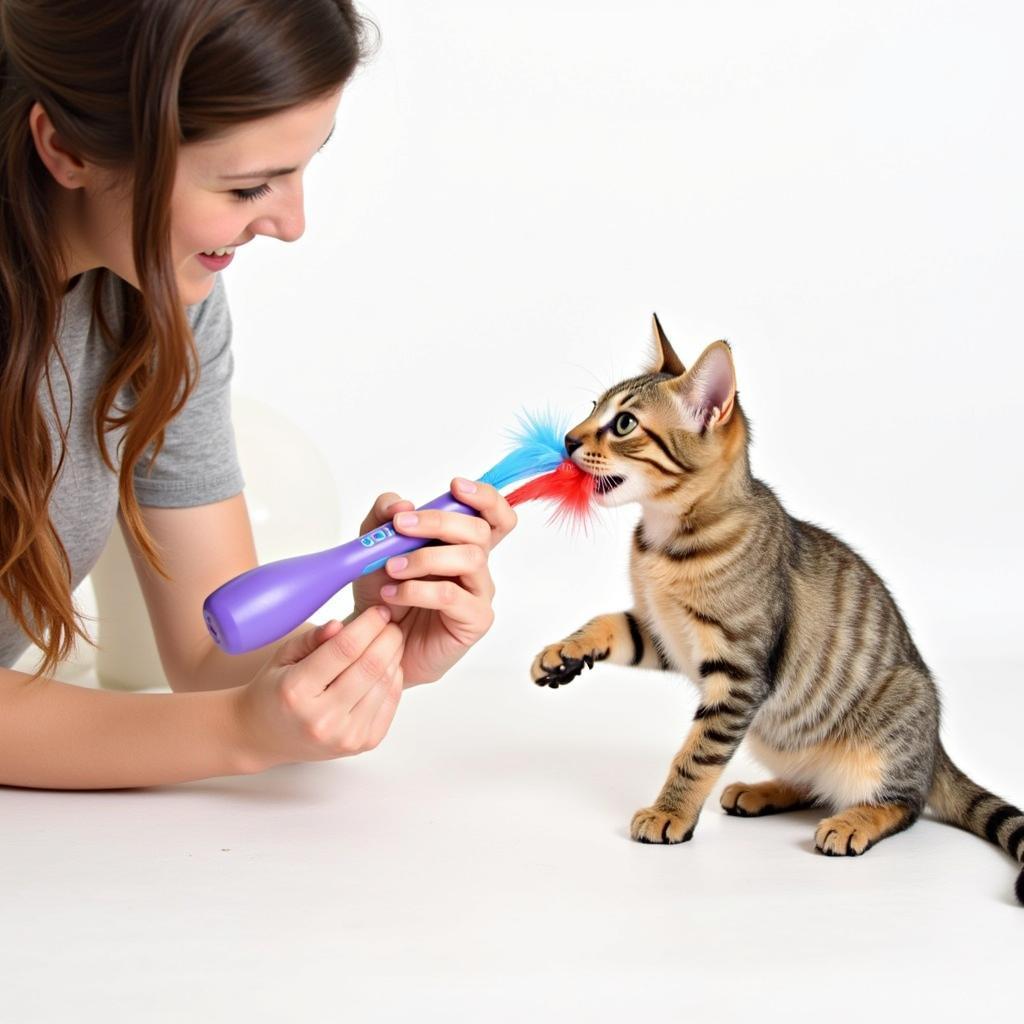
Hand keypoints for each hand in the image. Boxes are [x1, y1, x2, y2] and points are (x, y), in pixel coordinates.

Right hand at [231, 606, 403, 770]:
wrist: (264, 737)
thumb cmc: (273, 691)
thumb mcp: (283, 656)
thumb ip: (312, 638)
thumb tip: (340, 624)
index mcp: (296, 692)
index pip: (345, 649)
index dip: (368, 624)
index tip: (380, 611)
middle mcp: (322, 719)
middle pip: (371, 666)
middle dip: (388, 637)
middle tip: (391, 622)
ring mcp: (345, 736)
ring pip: (385, 684)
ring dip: (395, 656)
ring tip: (391, 640)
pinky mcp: (362, 744)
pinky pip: (390, 703)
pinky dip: (395, 679)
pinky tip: (389, 665)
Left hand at [351, 477, 516, 685]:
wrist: (373, 640)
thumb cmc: (384, 591)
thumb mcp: (373, 546)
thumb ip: (384, 516)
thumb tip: (403, 504)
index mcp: (462, 543)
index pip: (494, 514)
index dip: (484, 496)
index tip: (455, 486)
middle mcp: (477, 565)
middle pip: (480, 530)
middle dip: (438, 521)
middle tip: (401, 526)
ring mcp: (479, 593)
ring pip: (470, 558)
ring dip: (425, 557)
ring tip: (392, 567)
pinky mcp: (474, 620)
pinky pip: (452, 595)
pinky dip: (418, 590)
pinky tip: (393, 594)